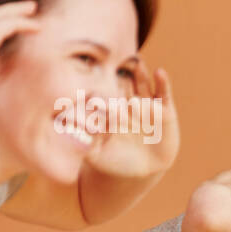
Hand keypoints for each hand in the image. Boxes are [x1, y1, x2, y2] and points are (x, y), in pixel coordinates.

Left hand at [83, 62, 179, 178]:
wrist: (144, 169)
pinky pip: (163, 94)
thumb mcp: (96, 154)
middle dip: (120, 75)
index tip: (93, 97)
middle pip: (123, 85)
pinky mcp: (165, 111)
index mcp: (108, 110)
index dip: (98, 95)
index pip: (102, 98)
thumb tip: (64, 131)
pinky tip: (160, 72)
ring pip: (142, 85)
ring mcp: (146, 106)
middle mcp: (126, 104)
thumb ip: (83, 142)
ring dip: (140, 73)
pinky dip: (163, 83)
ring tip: (137, 62)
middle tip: (115, 64)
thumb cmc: (114, 161)